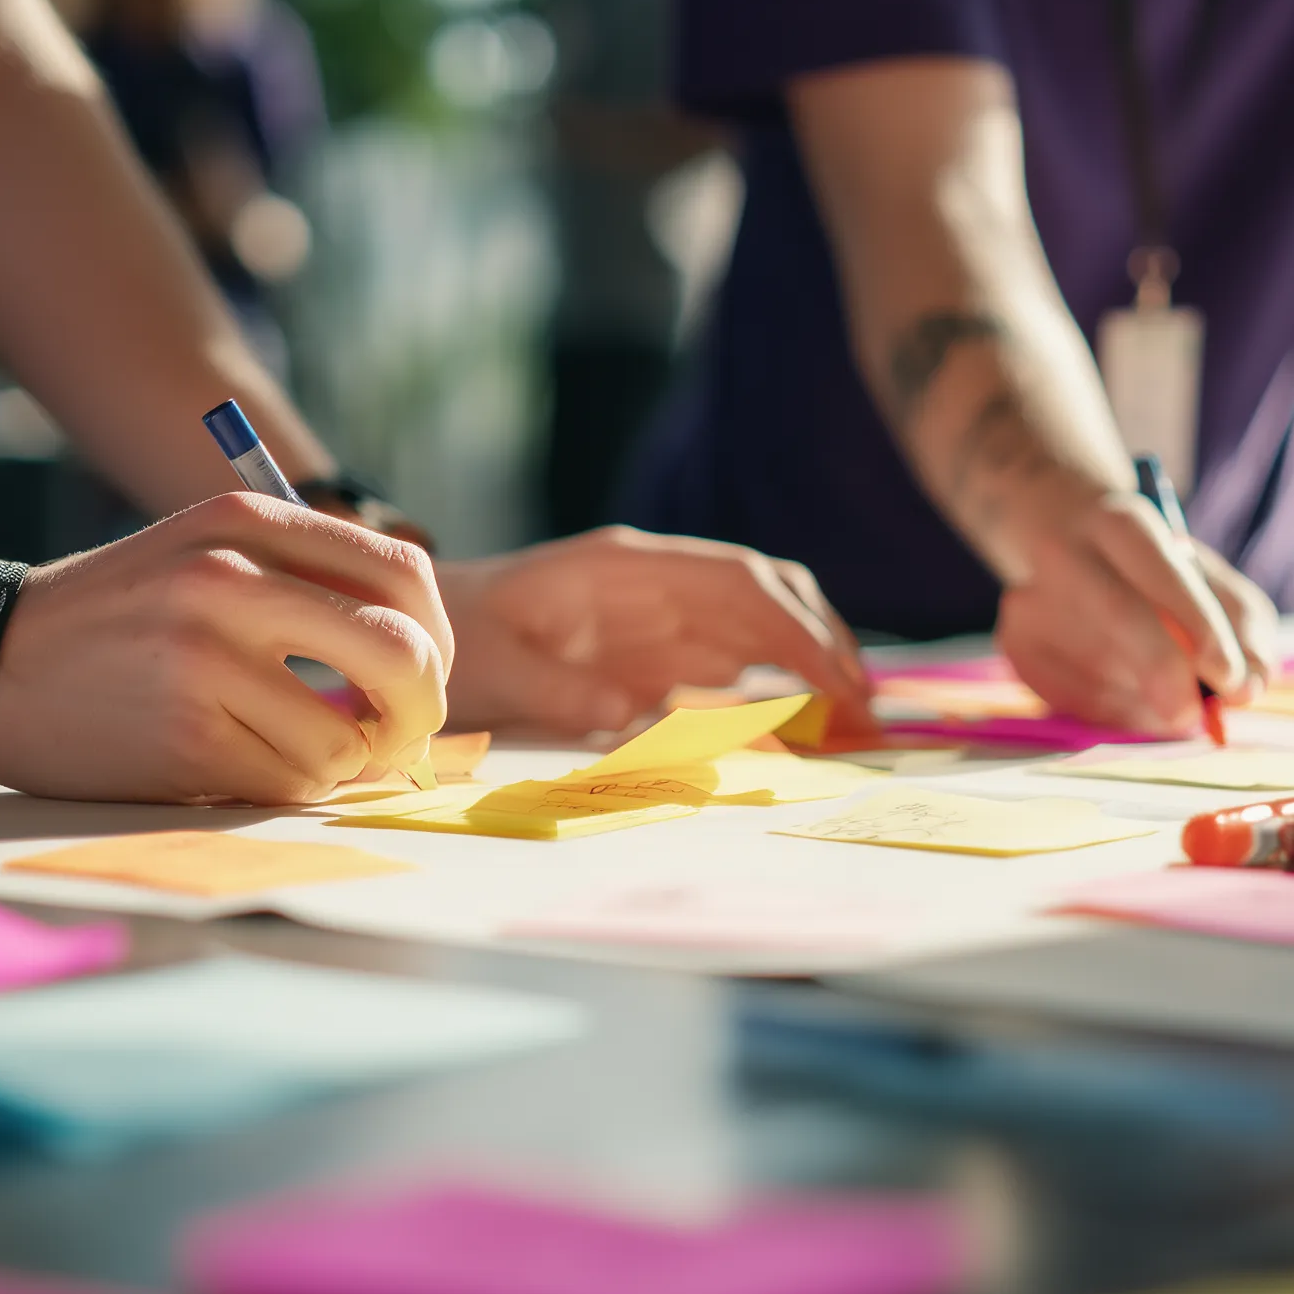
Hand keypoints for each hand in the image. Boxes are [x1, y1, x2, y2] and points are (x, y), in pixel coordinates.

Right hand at [0, 492, 450, 803]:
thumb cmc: (121, 617)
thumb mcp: (208, 554)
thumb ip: (309, 585)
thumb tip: (426, 665)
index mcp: (247, 521)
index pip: (405, 573)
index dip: (436, 637)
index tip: (423, 670)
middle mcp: (232, 581)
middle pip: (404, 655)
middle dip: (420, 710)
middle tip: (400, 733)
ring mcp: (207, 661)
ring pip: (349, 738)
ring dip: (339, 762)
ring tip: (294, 747)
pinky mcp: (186, 736)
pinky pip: (292, 782)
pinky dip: (287, 787)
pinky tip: (243, 764)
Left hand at [435, 526, 874, 736]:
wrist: (429, 632)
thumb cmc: (458, 643)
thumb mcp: (493, 667)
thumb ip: (556, 687)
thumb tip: (623, 711)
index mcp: (625, 568)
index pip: (736, 581)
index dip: (793, 625)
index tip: (833, 679)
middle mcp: (658, 582)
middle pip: (768, 592)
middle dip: (824, 641)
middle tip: (864, 710)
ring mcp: (664, 614)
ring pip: (764, 621)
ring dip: (813, 661)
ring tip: (853, 721)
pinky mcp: (662, 650)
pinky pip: (738, 658)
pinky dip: (780, 685)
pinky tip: (809, 725)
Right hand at [995, 492, 1276, 734]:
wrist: (1063, 539)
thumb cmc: (1151, 568)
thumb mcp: (1203, 574)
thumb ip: (1240, 623)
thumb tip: (1251, 687)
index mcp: (1122, 523)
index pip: (1164, 571)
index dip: (1203, 629)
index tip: (1233, 681)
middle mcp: (1067, 552)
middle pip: (1119, 615)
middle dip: (1166, 675)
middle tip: (1194, 717)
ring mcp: (1029, 597)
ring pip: (1097, 669)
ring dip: (1143, 703)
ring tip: (1164, 698)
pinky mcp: (1013, 641)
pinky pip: (1070, 698)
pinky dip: (1112, 714)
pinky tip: (1127, 698)